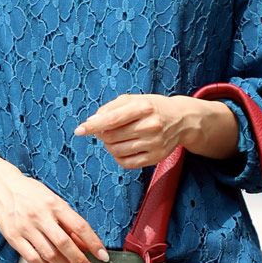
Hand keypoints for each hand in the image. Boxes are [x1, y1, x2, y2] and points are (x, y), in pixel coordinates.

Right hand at [0, 161, 108, 262]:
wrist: (1, 186)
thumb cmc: (31, 193)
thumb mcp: (54, 200)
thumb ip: (68, 221)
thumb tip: (84, 243)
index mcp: (55, 205)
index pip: (80, 226)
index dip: (93, 243)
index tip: (103, 256)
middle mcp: (41, 216)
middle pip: (65, 244)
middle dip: (80, 261)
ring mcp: (26, 227)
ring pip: (49, 254)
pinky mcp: (13, 237)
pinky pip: (32, 258)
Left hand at [74, 93, 239, 167]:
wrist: (182, 120)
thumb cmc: (153, 107)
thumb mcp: (134, 99)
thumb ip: (110, 108)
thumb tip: (91, 122)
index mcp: (144, 107)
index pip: (113, 119)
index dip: (93, 126)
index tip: (79, 130)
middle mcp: (150, 126)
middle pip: (112, 136)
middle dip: (101, 134)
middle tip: (104, 130)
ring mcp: (154, 143)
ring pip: (117, 150)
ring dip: (109, 145)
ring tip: (114, 138)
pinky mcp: (156, 157)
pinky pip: (127, 163)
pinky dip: (118, 156)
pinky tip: (121, 148)